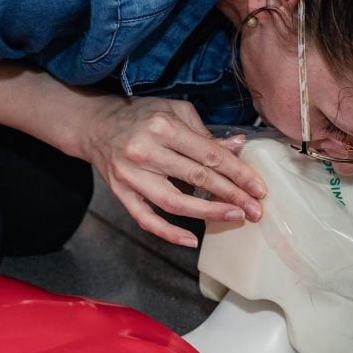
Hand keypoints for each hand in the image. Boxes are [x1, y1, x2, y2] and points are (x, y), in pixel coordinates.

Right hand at [77, 96, 266, 246]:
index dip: (237, 172)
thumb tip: (239, 146)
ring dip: (207, 213)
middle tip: (255, 209)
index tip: (257, 187)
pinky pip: (145, 219)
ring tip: (234, 218)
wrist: (95, 125)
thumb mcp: (174, 113)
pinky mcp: (120, 192)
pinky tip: (191, 240)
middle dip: (231, 194)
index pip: (209, 154)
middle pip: (196, 177)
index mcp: (163, 127)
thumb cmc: (140, 116)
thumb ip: (205, 133)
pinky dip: (168, 232)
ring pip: (174, 201)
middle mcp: (146, 151)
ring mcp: (131, 175)